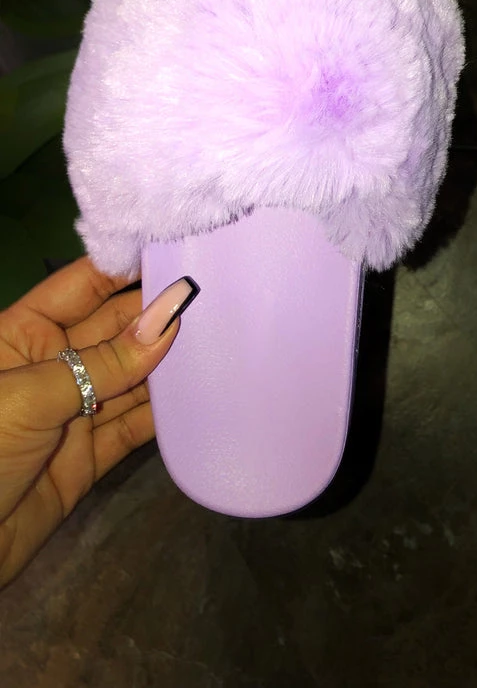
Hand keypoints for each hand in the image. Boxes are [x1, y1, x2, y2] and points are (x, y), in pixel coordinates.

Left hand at [0, 258, 197, 588]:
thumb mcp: (29, 400)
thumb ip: (103, 363)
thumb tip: (168, 320)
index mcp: (22, 335)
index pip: (83, 285)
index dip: (128, 267)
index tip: (181, 249)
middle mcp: (52, 365)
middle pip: (116, 329)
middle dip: (161, 314)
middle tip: (222, 294)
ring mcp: (73, 412)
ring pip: (131, 377)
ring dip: (171, 363)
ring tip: (226, 337)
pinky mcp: (89, 457)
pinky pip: (134, 426)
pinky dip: (167, 415)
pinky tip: (203, 394)